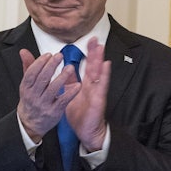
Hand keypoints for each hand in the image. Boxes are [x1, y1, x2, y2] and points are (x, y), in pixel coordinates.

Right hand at [17, 49, 80, 141]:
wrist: (30, 123)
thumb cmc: (31, 100)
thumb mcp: (27, 85)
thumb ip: (28, 67)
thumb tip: (24, 52)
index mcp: (26, 88)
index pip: (31, 73)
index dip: (39, 63)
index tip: (48, 55)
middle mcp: (34, 96)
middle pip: (42, 79)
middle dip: (51, 66)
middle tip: (59, 56)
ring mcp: (44, 104)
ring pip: (53, 89)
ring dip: (62, 77)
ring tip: (70, 67)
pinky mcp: (54, 111)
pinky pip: (63, 100)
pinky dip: (70, 92)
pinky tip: (77, 85)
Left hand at [65, 37, 110, 151]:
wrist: (86, 131)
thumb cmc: (80, 115)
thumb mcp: (70, 95)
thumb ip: (68, 82)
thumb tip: (64, 69)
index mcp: (86, 84)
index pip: (87, 65)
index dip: (89, 53)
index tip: (89, 41)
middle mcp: (93, 86)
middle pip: (94, 66)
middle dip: (95, 52)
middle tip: (95, 38)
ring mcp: (97, 92)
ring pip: (99, 72)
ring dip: (100, 59)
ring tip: (101, 47)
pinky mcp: (99, 99)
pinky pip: (102, 85)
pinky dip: (104, 75)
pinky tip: (106, 66)